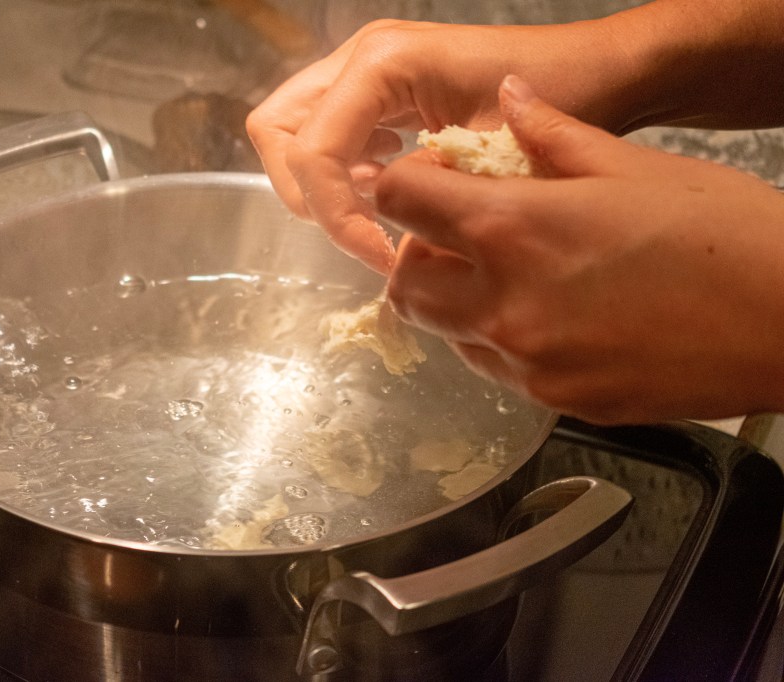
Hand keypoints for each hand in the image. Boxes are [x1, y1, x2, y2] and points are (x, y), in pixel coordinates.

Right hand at [246, 19, 629, 274]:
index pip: (313, 150)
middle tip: (359, 233)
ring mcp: (365, 72)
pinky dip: (341, 172)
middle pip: (276, 130)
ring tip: (375, 216)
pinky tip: (385, 191)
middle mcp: (361, 58)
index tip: (377, 254)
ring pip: (293, 133)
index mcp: (383, 63)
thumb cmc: (565, 94)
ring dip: (321, 185)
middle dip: (306, 194)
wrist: (598, 68)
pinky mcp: (377, 90)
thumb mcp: (495, 151)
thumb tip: (382, 218)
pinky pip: (328, 135)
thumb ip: (427, 186)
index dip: (333, 214)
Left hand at [379, 76, 783, 423]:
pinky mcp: (556, 402)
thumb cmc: (725, 233)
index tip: (437, 182)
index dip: (409, 186)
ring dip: (458, 302)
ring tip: (516, 277)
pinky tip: (551, 317)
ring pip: (445, 334)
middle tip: (464, 237)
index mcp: (512, 230)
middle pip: (404, 286)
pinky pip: (496, 370)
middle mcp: (503, 305)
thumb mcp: (633, 165)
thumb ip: (551, 134)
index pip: (400, 203)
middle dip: (419, 256)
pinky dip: (500, 341)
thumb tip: (509, 98)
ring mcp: (527, 364)